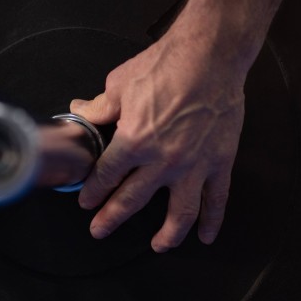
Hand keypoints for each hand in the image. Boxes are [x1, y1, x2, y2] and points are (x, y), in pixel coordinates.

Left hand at [70, 20, 246, 252]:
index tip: (87, 201)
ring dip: (167, 235)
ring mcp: (193, 165)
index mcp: (134, 141)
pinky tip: (206, 235)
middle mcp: (162, 161)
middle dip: (111, 219)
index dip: (93, 192)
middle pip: (132, 201)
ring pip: (179, 213)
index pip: (106, 177)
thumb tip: (81, 110)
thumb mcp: (121, 84)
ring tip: (158, 246)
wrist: (210, 55)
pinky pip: (217, 199)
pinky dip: (213, 221)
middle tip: (100, 230)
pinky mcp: (219, 162)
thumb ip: (101, 106)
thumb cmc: (167, 64)